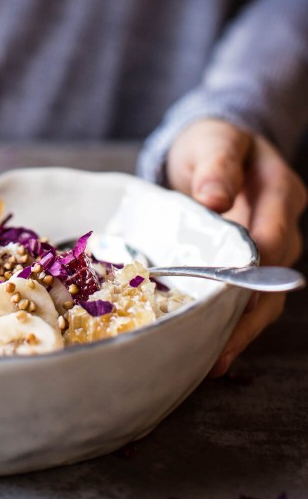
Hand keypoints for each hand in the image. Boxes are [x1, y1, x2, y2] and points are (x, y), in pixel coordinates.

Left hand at [166, 118, 305, 375]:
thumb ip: (216, 164)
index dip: (255, 266)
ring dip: (244, 329)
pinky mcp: (254, 269)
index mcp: (281, 190)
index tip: (229, 289)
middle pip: (275, 276)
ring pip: (268, 297)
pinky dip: (235, 326)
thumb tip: (215, 197)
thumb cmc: (213, 144)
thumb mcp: (213, 141)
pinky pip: (252, 301)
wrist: (216, 151)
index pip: (274, 234)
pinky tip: (215, 352)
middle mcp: (285, 225)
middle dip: (250, 312)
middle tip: (221, 343)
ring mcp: (273, 251)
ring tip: (215, 358)